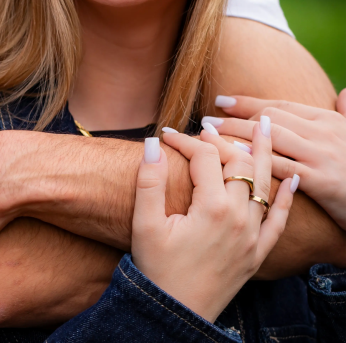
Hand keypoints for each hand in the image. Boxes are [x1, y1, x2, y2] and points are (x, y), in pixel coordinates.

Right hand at [132, 123, 294, 322]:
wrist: (175, 313)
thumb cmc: (157, 267)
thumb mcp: (145, 223)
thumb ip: (149, 180)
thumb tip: (154, 142)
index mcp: (211, 208)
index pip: (205, 157)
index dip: (186, 141)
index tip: (167, 135)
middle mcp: (238, 218)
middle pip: (240, 164)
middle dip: (225, 140)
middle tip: (211, 125)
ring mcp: (251, 236)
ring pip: (265, 186)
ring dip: (264, 154)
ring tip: (266, 126)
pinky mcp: (257, 253)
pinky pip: (279, 221)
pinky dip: (288, 198)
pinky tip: (293, 179)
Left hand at [207, 92, 345, 229]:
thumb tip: (344, 92)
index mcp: (328, 120)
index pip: (280, 106)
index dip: (248, 102)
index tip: (221, 101)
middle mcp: (325, 132)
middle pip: (270, 118)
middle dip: (235, 118)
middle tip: (207, 120)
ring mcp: (323, 155)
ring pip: (270, 138)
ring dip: (236, 135)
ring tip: (211, 137)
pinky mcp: (322, 181)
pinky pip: (279, 166)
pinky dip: (254, 161)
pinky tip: (233, 160)